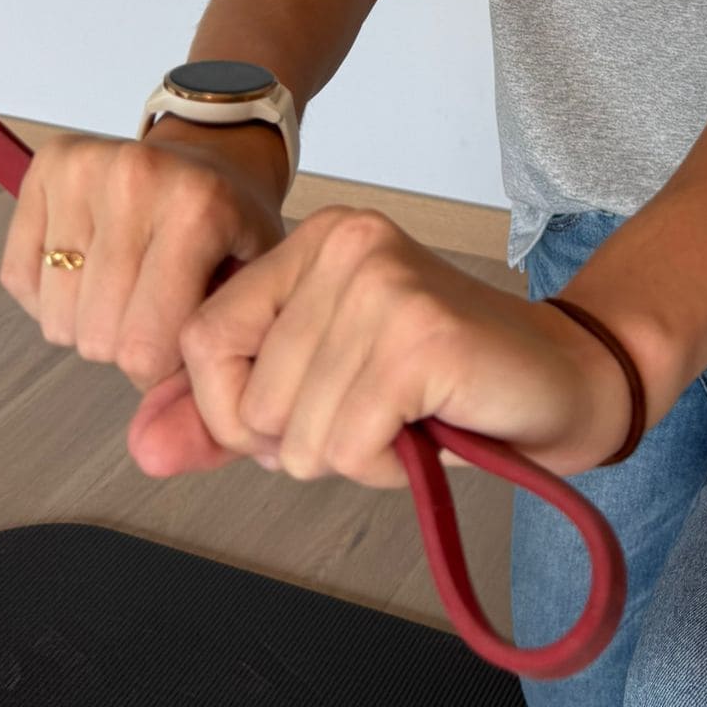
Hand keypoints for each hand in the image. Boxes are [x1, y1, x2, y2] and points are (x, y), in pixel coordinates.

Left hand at [125, 206, 636, 485]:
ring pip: (293, 433)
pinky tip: (427, 428)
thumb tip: (142, 448)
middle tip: (374, 414)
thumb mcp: (322, 389)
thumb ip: (230, 415)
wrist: (564, 380)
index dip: (230, 410)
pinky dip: (382, 466)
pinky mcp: (418, 336)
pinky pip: (345, 447)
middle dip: (299, 441)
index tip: (293, 417)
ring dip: (348, 456)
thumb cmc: (444, 385)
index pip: (201, 339)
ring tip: (405, 418)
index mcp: (316, 240)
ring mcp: (382, 284)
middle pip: (246, 397)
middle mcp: (346, 243)